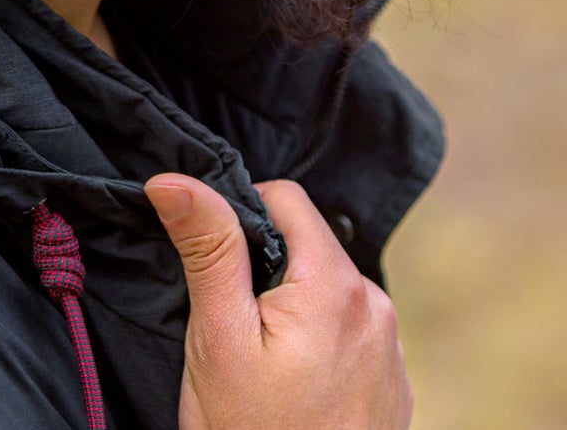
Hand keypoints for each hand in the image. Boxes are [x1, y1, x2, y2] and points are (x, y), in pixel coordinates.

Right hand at [144, 175, 412, 429]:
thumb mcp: (218, 338)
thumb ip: (208, 248)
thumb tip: (174, 178)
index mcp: (336, 285)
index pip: (285, 197)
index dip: (239, 215)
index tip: (214, 265)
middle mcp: (376, 308)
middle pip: (307, 244)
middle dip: (264, 267)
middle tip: (231, 325)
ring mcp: (391, 350)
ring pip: (326, 289)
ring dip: (291, 305)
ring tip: (260, 365)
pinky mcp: (393, 384)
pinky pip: (348, 332)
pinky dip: (316, 341)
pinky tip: (291, 388)